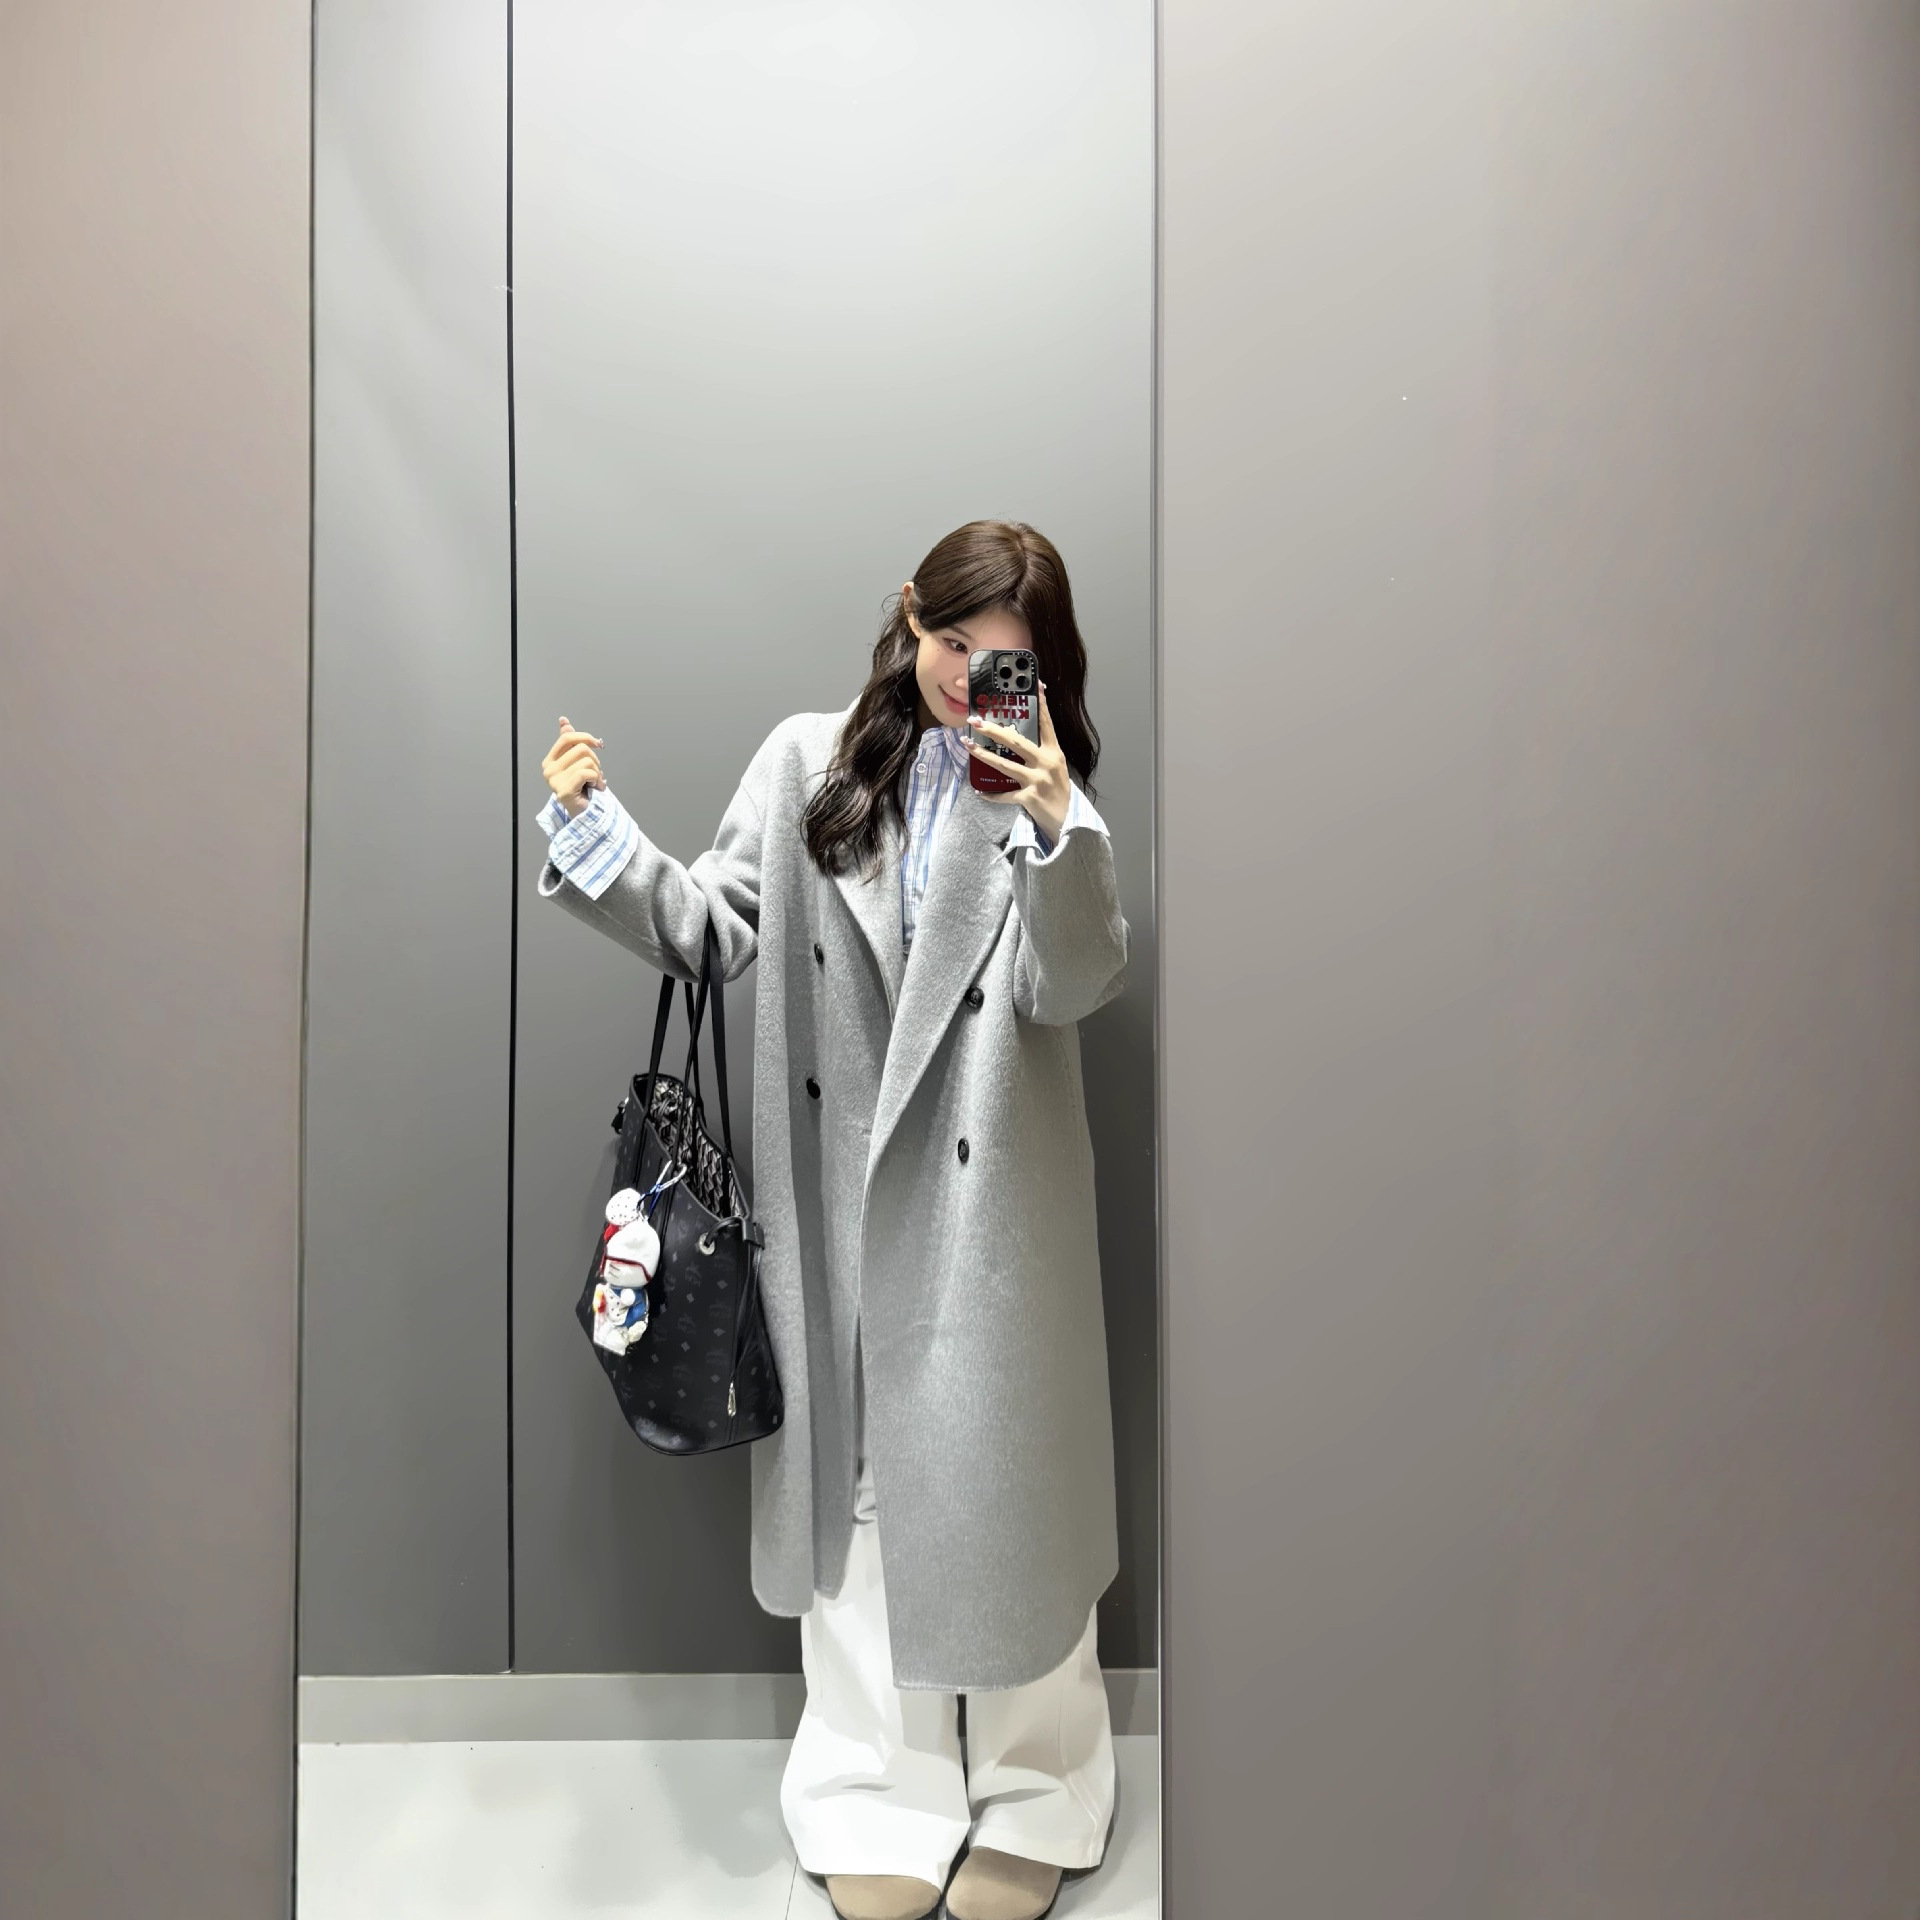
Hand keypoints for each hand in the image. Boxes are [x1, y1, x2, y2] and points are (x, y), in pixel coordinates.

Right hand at [542, 714, 605, 817]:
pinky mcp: (564, 791)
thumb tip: (563, 721)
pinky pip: (587, 773)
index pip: (567, 738)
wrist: (585, 813)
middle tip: (595, 774)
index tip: (597, 744)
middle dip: (595, 760)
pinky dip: (597, 780)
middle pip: (581, 748)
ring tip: (593, 783)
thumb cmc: (582, 788)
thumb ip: (569, 742)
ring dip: (597, 772)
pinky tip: (594, 788)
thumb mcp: (576, 762)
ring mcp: (554, 781)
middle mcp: (548, 770)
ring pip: (587, 761)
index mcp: (550, 760)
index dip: (585, 737)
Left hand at [965, 682, 1070, 845]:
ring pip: (1004, 765)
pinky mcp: (1029, 798)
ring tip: (967, 745)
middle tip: (976, 721)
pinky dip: (990, 794)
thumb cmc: (1059, 794)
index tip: (1034, 685)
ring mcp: (1038, 781)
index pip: (1046, 724)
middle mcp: (1047, 764)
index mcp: (1055, 753)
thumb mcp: (1056, 769)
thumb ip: (1042, 754)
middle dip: (993, 730)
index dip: (1040, 704)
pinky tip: (979, 791)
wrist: (1069, 823)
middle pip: (1016, 741)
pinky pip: (1003, 795)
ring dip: (983, 754)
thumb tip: (1017, 739)